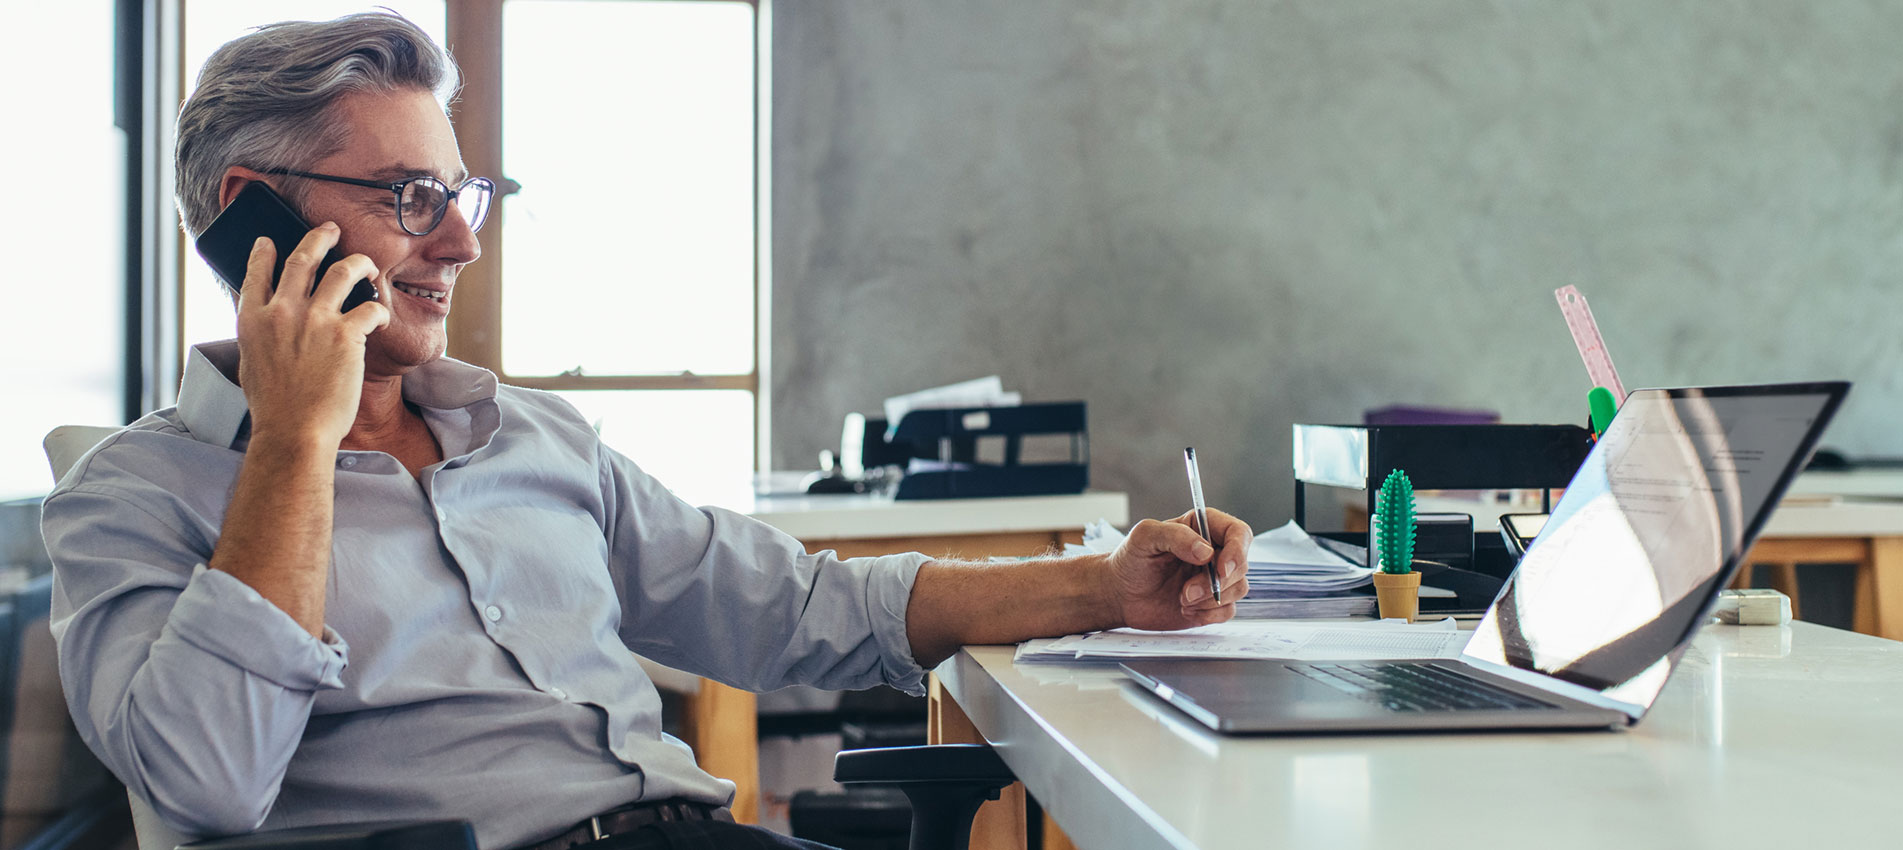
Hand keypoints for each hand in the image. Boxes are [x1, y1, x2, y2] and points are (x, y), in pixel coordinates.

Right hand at [234, 223, 389, 450]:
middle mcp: (282, 312)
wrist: (295, 432)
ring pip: (342, 270)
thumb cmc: (275, 408)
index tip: (269, 241)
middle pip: (302, 259)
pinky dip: (380, 311)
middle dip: (318, 237)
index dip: (263, 252)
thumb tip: (267, 323)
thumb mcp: (252, 364)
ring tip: (367, 263)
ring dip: (359, 262)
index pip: (255, 273)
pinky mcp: (346, 334)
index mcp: (253, 320)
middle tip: (330, 229)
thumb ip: (260, 336)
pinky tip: (383, 319)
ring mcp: (315, 320)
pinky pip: (370, 307)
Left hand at [1104, 509, 1251, 629]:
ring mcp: (1214, 579)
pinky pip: (1228, 611)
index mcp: (1203, 527)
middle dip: (1217, 583)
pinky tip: (1186, 610)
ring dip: (1211, 599)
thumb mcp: (1144, 537)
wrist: (1119, 594)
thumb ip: (1175, 535)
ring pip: (1238, 589)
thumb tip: (1206, 551)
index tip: (1221, 569)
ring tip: (1181, 599)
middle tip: (1187, 591)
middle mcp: (1214, 552)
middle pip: (1241, 565)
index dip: (1237, 551)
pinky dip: (1209, 614)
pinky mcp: (1211, 603)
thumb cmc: (1130, 560)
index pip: (1238, 533)